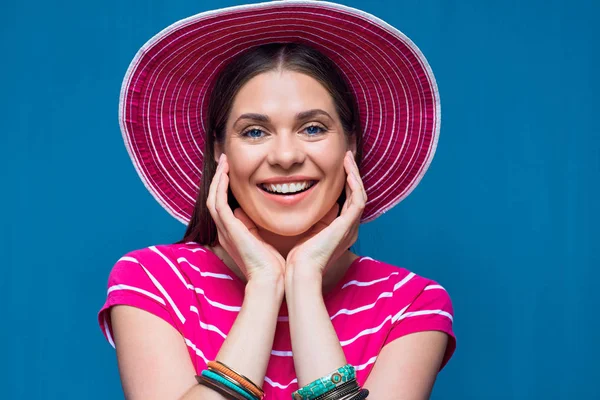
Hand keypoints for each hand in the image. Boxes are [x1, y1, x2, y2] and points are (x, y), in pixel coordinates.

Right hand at [206, 154, 285, 281]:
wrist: (270, 279)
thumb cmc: (272, 264)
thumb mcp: (262, 240)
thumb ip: (255, 226)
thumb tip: (251, 213)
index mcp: (231, 234)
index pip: (222, 205)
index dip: (223, 187)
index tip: (230, 172)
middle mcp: (224, 231)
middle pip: (213, 198)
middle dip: (218, 178)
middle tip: (224, 160)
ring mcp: (225, 230)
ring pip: (213, 198)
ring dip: (217, 178)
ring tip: (223, 161)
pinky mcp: (229, 229)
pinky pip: (218, 203)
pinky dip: (220, 187)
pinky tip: (226, 174)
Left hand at [285, 151, 366, 276]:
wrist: (300, 270)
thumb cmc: (297, 256)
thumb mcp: (304, 229)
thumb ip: (309, 216)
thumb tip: (298, 199)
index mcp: (340, 230)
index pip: (347, 200)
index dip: (345, 182)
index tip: (337, 166)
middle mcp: (349, 228)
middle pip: (357, 194)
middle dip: (352, 174)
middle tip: (346, 156)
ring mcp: (350, 226)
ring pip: (360, 193)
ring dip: (355, 174)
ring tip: (348, 157)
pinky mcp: (348, 225)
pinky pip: (358, 199)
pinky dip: (355, 183)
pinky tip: (348, 170)